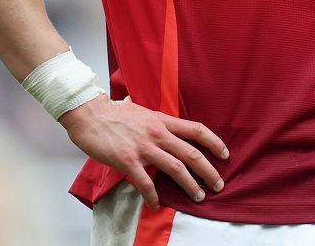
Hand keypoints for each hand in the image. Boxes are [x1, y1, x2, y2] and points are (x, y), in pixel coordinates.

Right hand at [59, 95, 228, 209]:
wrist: (89, 115)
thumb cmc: (113, 112)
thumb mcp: (141, 110)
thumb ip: (155, 119)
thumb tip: (164, 122)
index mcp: (162, 120)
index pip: (196, 129)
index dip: (214, 142)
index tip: (225, 154)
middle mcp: (157, 133)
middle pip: (190, 153)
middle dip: (208, 170)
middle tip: (218, 184)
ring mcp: (143, 148)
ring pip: (175, 168)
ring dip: (189, 185)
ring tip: (198, 196)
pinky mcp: (128, 160)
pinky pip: (145, 182)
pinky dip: (153, 196)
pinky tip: (157, 205)